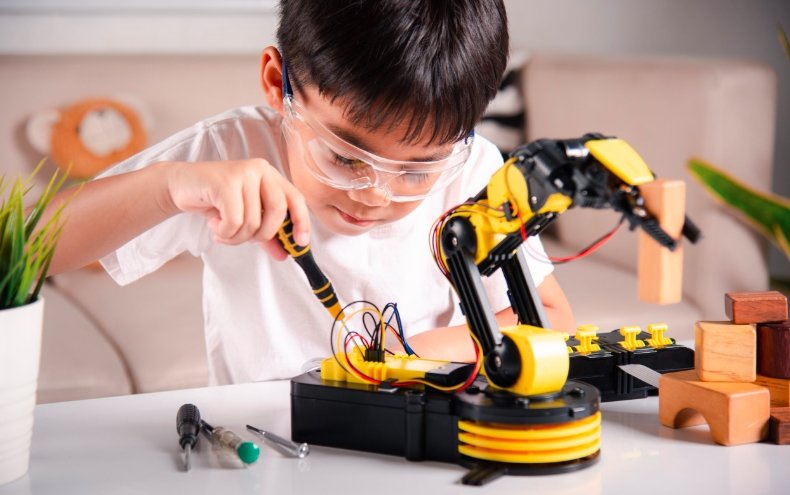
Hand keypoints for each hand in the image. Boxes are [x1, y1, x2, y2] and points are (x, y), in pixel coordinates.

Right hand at [164, 159, 309, 258]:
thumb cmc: (215, 200)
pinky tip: (214, 224)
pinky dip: (224, 232)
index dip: (301, 222)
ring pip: (253, 220)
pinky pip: (234, 220)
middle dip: (263, 234)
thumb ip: (266, 234)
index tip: (300, 244)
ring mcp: (243, 173)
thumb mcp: (244, 217)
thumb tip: (284, 254)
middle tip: (245, 239)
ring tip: (222, 231)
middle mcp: (261, 170)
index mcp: (271, 176)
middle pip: (277, 211)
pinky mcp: (225, 181)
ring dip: (236, 237)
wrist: (180, 186)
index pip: (295, 199)